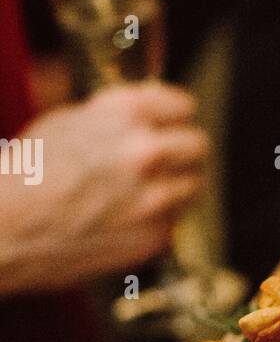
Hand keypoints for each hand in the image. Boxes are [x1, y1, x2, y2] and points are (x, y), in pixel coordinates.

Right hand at [0, 82, 207, 294]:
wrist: (4, 226)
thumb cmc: (24, 173)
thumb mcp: (66, 121)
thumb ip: (114, 118)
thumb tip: (144, 118)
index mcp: (127, 113)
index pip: (182, 106)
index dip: (174, 116)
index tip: (171, 124)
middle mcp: (149, 151)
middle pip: (197, 145)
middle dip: (182, 150)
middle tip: (167, 160)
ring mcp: (156, 197)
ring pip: (192, 185)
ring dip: (174, 186)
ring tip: (145, 192)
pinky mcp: (154, 236)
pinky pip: (173, 222)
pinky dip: (157, 220)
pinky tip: (127, 219)